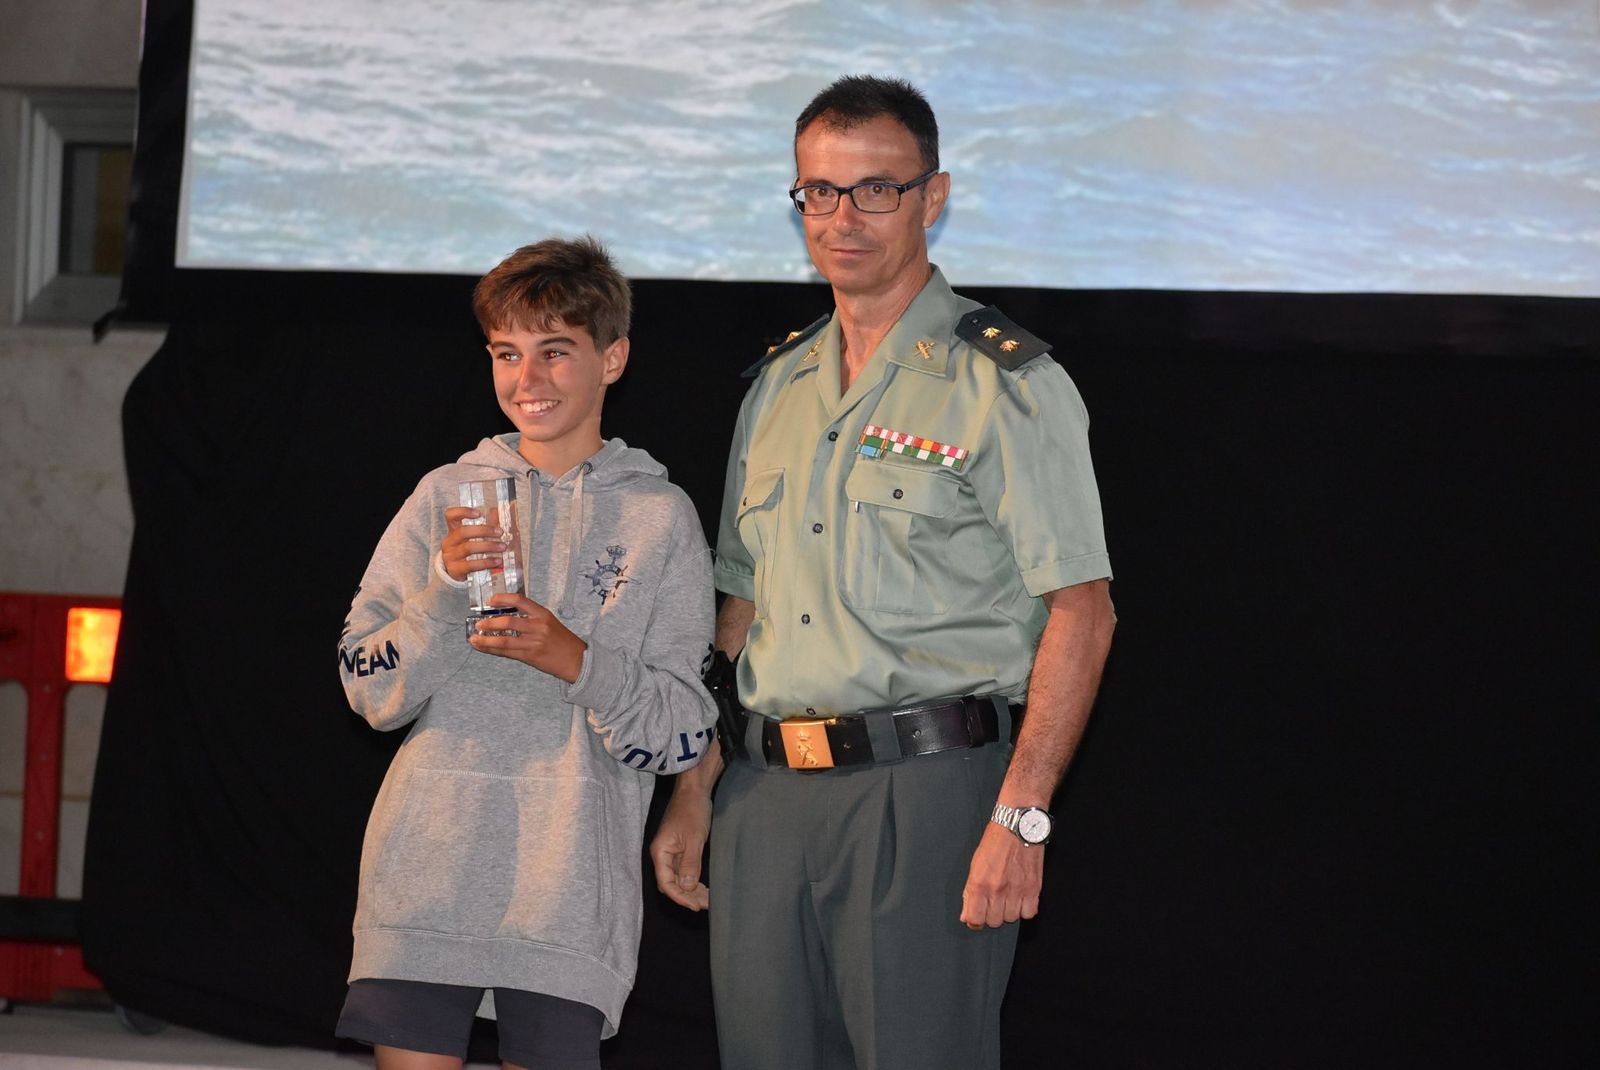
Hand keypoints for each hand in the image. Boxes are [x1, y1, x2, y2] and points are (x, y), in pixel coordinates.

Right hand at [440, 506, 511, 581]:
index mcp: (452, 530)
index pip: (451, 515)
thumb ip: (485, 524)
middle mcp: (449, 542)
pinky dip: (486, 562)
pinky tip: (497, 560)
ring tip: (503, 547)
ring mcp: (450, 556)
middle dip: (484, 531)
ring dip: (489, 546)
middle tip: (500, 532)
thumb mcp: (472, 537)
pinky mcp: (455, 569)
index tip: (479, 513)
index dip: (463, 512)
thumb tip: (496, 511)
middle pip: (463, 532)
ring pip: (469, 548)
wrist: (455, 571)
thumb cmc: (466, 549)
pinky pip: (471, 565)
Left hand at [468, 593, 586, 682]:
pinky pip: (506, 653)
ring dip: (486, 640)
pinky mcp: (530, 656)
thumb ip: (530, 619)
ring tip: (474, 639)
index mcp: (543, 614)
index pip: (520, 600)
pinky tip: (484, 648)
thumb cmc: (563, 641)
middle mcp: (538, 626)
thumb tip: (505, 618)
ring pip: (503, 641)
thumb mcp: (550, 623)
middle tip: (479, 623)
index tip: (491, 600)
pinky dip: (492, 650)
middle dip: (489, 623)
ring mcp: (534, 643)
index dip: (503, 598)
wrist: (577, 660)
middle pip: (508, 622)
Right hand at [650, 786, 712, 910]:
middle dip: (687, 896)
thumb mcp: (694, 838)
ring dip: (691, 890)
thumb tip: (688, 888)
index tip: (696, 906)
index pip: (666, 883)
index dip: (680, 897)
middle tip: (706, 905)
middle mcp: (662, 854)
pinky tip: (703, 887)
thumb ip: (690, 864)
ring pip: (678, 878)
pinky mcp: (680, 848)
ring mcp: (671, 852)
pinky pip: (684, 870)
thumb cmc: (692, 810)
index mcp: (660, 852)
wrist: (694, 790)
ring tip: (707, 899)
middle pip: (671, 883)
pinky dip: (693, 880)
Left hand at [959, 821, 1043, 929]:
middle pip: (993, 922)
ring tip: (1008, 896)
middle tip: (993, 901)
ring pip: (1011, 919)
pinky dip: (1025, 908)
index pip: (974, 919)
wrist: (1018, 825)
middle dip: (991, 914)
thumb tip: (966, 915)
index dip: (974, 921)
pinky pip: (1029, 913)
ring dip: (1009, 911)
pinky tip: (1021, 897)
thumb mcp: (975, 864)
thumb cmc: (995, 841)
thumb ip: (969, 892)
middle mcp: (997, 890)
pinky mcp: (1034, 888)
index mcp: (979, 883)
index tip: (976, 916)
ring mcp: (1016, 890)